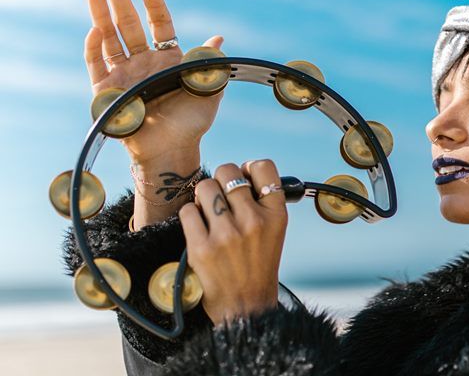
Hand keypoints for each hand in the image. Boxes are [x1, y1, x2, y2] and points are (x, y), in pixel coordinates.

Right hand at [83, 0, 223, 162]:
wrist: (172, 150)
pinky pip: (97, 65)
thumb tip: (219, 38)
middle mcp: (144, 61)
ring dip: (101, 14)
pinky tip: (95, 28)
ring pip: (109, 38)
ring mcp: (124, 73)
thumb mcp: (207, 90)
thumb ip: (210, 64)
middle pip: (128, 23)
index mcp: (168, 58)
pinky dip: (94, 47)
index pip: (160, 24)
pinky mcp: (107, 90)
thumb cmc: (193, 122)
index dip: (155, 5)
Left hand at [178, 160, 287, 325]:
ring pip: (205, 187)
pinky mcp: (201, 248)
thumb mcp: (275, 231)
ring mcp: (227, 235)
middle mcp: (253, 221)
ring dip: (203, 196)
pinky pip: (188, 210)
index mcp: (276, 215)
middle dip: (221, 179)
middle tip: (221, 195)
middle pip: (227, 171)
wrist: (246, 305)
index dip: (249, 168)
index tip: (245, 179)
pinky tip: (199, 227)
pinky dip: (190, 215)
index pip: (263, 167)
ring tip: (209, 211)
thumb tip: (240, 171)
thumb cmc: (259, 263)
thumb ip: (263, 201)